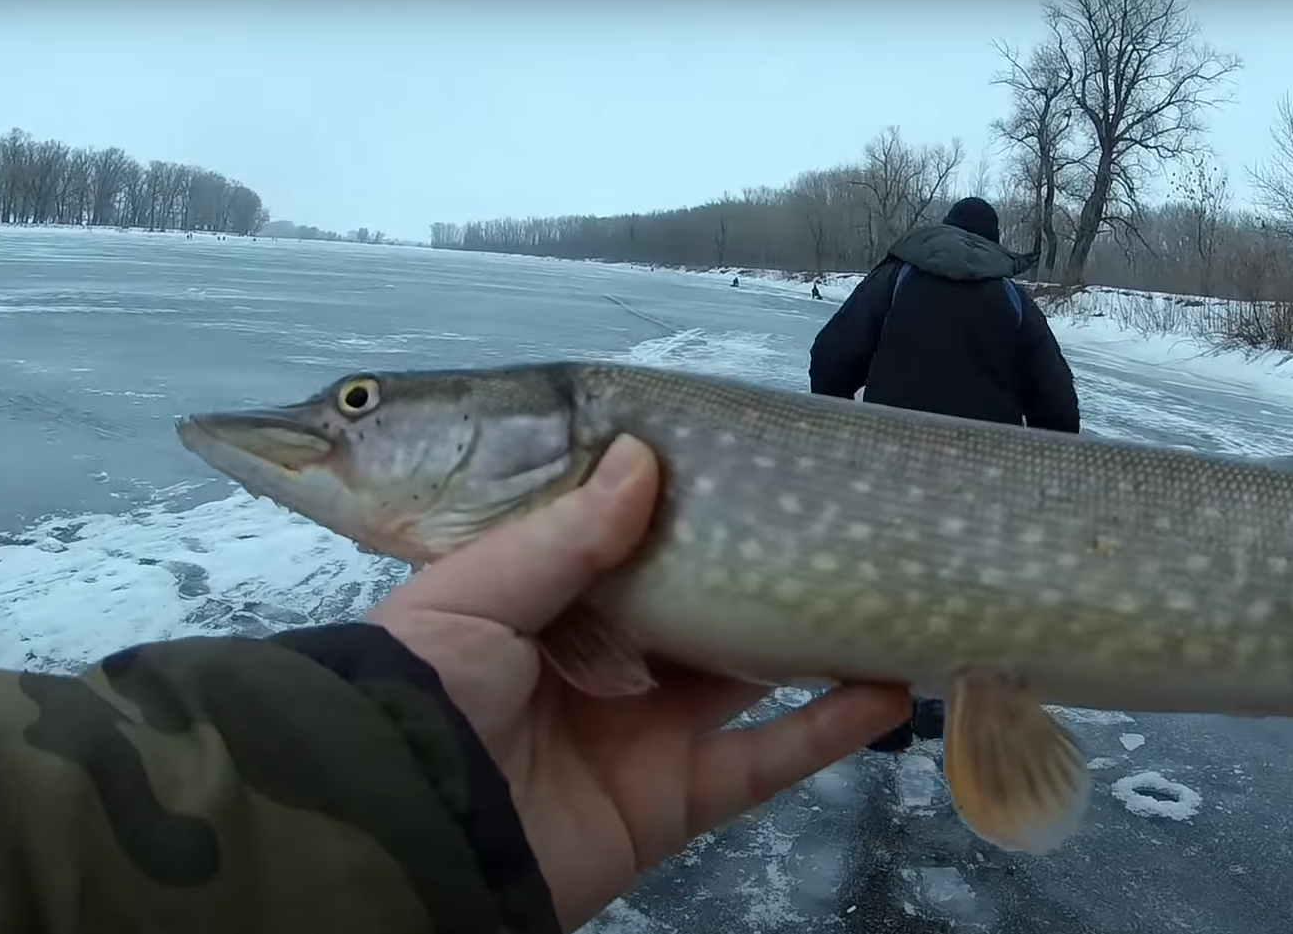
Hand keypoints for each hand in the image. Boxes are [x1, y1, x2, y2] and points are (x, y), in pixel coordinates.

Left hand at [365, 434, 912, 925]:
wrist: (404, 835)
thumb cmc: (418, 696)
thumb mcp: (468, 594)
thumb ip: (560, 532)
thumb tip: (643, 457)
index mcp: (535, 604)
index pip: (617, 543)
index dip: (670, 502)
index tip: (735, 456)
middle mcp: (595, 662)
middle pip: (694, 603)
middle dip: (754, 562)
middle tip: (824, 512)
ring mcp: (639, 732)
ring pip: (744, 675)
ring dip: (811, 639)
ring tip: (877, 585)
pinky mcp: (674, 800)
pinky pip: (766, 763)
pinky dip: (829, 730)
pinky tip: (889, 685)